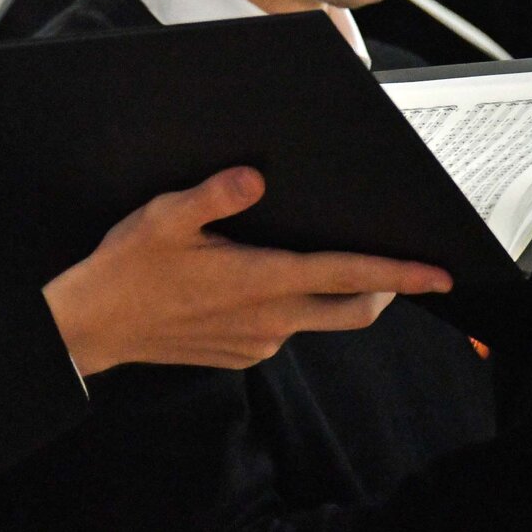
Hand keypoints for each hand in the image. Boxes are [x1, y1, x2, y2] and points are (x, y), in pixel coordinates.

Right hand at [41, 166, 451, 374]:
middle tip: (397, 268)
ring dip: (329, 294)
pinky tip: (256, 283)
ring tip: (313, 259)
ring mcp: (257, 342)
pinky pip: (281, 330)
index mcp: (260, 279)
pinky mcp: (240, 354)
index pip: (347, 276)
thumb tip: (256, 177)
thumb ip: (214, 195)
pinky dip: (288, 307)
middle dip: (384, 290)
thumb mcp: (165, 217)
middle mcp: (270, 318)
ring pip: (316, 319)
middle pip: (352, 309)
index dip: (400, 274)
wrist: (93, 327)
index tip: (438, 273)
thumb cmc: (128, 267)